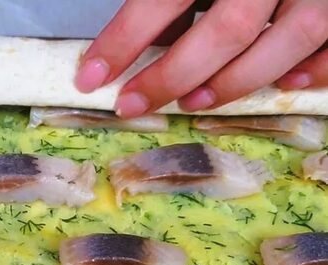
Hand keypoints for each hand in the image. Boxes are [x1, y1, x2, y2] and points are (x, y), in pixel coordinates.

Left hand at [75, 0, 327, 116]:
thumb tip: (151, 34)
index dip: (124, 39)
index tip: (91, 75)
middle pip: (228, 28)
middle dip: (172, 75)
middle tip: (131, 104)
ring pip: (292, 39)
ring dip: (238, 81)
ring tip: (194, 101)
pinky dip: (319, 68)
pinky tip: (288, 83)